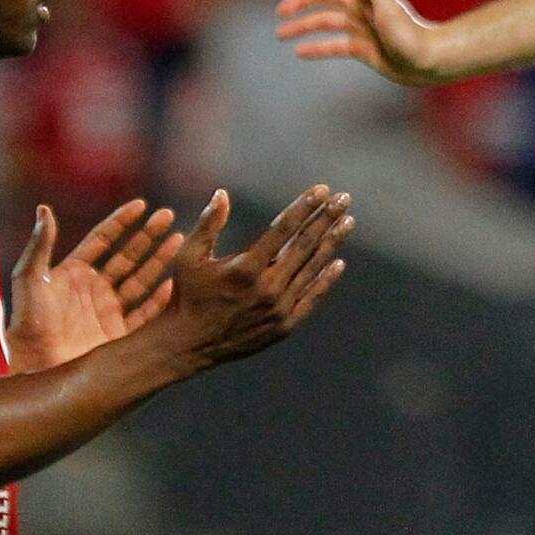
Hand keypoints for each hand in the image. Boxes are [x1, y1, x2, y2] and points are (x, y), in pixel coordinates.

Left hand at [5, 198, 182, 373]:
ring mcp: (108, 313)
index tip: (141, 205)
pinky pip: (146, 313)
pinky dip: (160, 298)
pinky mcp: (119, 336)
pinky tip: (174, 283)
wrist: (38, 371)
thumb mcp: (28, 281)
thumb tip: (44, 208)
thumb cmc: (27, 327)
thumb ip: (39, 246)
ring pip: (141, 280)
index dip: (120, 222)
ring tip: (179, 241)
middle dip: (147, 235)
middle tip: (168, 216)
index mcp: (72, 273)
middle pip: (127, 256)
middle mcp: (94, 290)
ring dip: (159, 260)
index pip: (102, 240)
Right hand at [149, 185, 353, 371]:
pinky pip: (310, 298)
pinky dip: (325, 280)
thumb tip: (222, 194)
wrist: (188, 345)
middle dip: (326, 219)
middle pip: (304, 245)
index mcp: (245, 267)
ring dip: (331, 243)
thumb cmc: (187, 295)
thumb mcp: (188, 256)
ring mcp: (278, 308)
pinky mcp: (284, 325)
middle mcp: (267, 287)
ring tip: (348, 221)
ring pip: (312, 269)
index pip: (283, 229)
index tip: (321, 189)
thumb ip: (208, 224)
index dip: (304, 207)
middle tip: (344, 198)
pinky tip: (338, 262)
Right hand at [277, 0, 439, 85]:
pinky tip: (300, 53)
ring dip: (302, 26)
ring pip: (325, 21)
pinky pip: (334, 45)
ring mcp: (361, 26)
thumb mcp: (388, 8)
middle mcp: (362, 6)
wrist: (430, 62)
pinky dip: (317, 47)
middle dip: (301, 2)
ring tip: (280, 35)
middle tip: (281, 14)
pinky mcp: (363, 47)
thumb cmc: (412, 36)